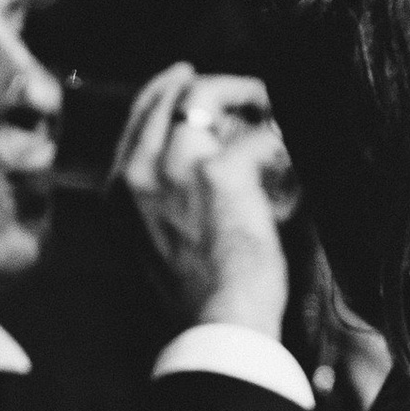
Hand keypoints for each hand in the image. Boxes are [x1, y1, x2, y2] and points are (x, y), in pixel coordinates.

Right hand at [117, 63, 294, 339]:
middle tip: (247, 89)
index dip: (168, 94)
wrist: (213, 330)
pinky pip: (257, 134)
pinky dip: (279, 140)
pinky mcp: (219, 171)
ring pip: (207, 97)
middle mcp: (137, 172)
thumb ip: (164, 203)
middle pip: (169, 97)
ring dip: (246, 95)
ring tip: (273, 108)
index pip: (138, 120)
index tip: (190, 80)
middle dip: (211, 85)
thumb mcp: (156, 246)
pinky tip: (292, 150)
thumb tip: (205, 166)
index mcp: (117, 192)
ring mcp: (174, 167)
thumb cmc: (195, 303)